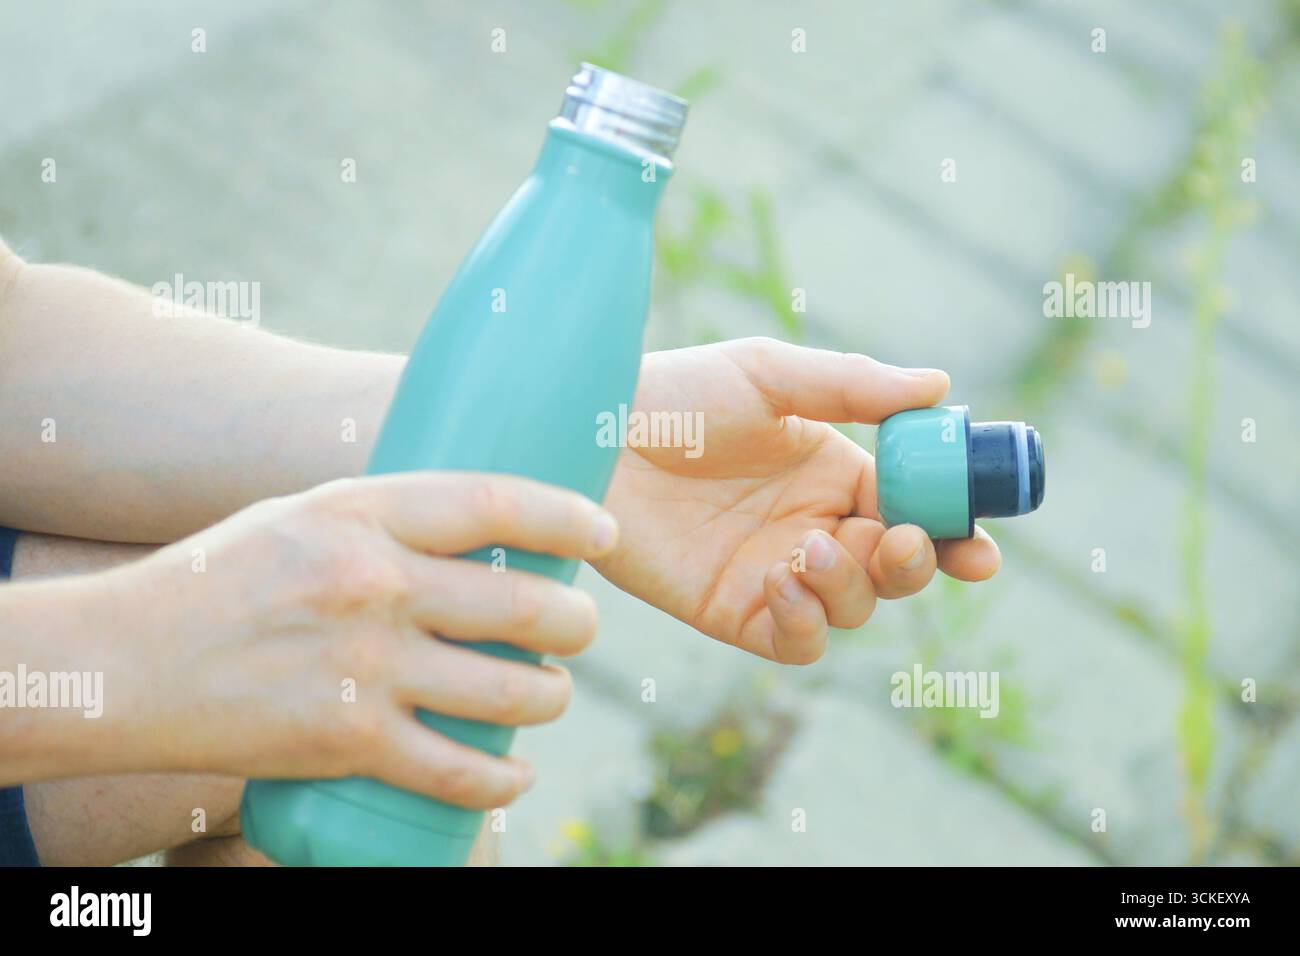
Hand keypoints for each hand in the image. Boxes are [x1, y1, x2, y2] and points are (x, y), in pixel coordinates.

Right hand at [104, 472, 616, 808]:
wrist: (126, 664)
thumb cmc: (221, 580)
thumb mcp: (304, 518)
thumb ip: (386, 520)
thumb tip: (478, 526)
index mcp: (362, 514)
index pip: (494, 503)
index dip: (567, 517)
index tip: (603, 531)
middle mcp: (373, 586)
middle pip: (525, 606)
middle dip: (577, 624)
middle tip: (581, 629)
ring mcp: (364, 668)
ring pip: (511, 692)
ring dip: (553, 698)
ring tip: (552, 694)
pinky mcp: (348, 743)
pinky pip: (461, 771)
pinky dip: (504, 780)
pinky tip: (516, 773)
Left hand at [596, 337, 1000, 663]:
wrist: (590, 438)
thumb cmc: (674, 394)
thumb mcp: (766, 374)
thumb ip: (852, 386)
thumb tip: (941, 387)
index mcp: (834, 472)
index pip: (915, 510)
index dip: (957, 533)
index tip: (983, 548)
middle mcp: (813, 526)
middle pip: (894, 569)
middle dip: (913, 564)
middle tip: (900, 541)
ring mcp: (775, 572)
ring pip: (852, 609)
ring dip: (852, 589)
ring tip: (812, 550)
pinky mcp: (731, 611)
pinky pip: (793, 640)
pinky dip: (804, 623)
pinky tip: (780, 583)